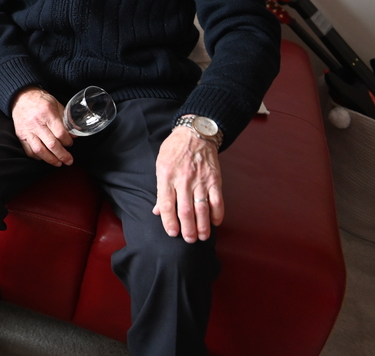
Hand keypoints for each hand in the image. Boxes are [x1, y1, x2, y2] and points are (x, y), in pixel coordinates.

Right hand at [10, 87, 72, 165]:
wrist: (21, 97)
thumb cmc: (41, 100)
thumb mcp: (56, 104)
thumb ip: (66, 119)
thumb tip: (74, 134)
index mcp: (47, 113)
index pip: (60, 133)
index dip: (68, 141)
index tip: (71, 143)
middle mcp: (37, 123)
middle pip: (52, 144)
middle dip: (62, 155)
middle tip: (69, 160)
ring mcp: (27, 131)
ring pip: (40, 150)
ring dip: (51, 159)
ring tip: (58, 163)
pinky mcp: (21, 135)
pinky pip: (29, 151)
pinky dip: (38, 157)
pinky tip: (45, 158)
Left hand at [153, 126, 223, 242]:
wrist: (195, 133)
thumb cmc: (174, 150)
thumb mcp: (160, 165)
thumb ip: (160, 189)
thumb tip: (157, 211)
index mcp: (166, 177)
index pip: (166, 204)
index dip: (169, 221)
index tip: (172, 233)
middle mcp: (183, 180)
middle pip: (185, 210)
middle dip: (187, 229)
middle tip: (189, 240)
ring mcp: (200, 180)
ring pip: (202, 209)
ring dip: (202, 226)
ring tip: (202, 237)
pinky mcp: (215, 179)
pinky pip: (217, 200)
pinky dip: (217, 214)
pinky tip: (215, 223)